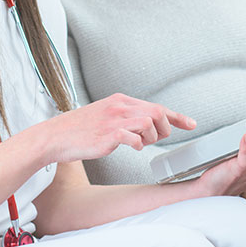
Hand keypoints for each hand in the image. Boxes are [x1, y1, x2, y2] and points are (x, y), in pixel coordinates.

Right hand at [40, 93, 195, 163]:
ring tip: (140, 143)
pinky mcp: (108, 135)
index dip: (177, 116)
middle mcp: (119, 106)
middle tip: (157, 139)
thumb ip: (125, 116)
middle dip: (165, 128)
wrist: (54, 136)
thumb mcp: (105, 114)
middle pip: (158, 112)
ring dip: (152, 137)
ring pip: (150, 123)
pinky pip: (134, 138)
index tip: (191, 124)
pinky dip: (138, 145)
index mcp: (120, 100)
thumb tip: (146, 124)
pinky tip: (131, 146)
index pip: (156, 105)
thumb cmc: (79, 129)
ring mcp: (114, 120)